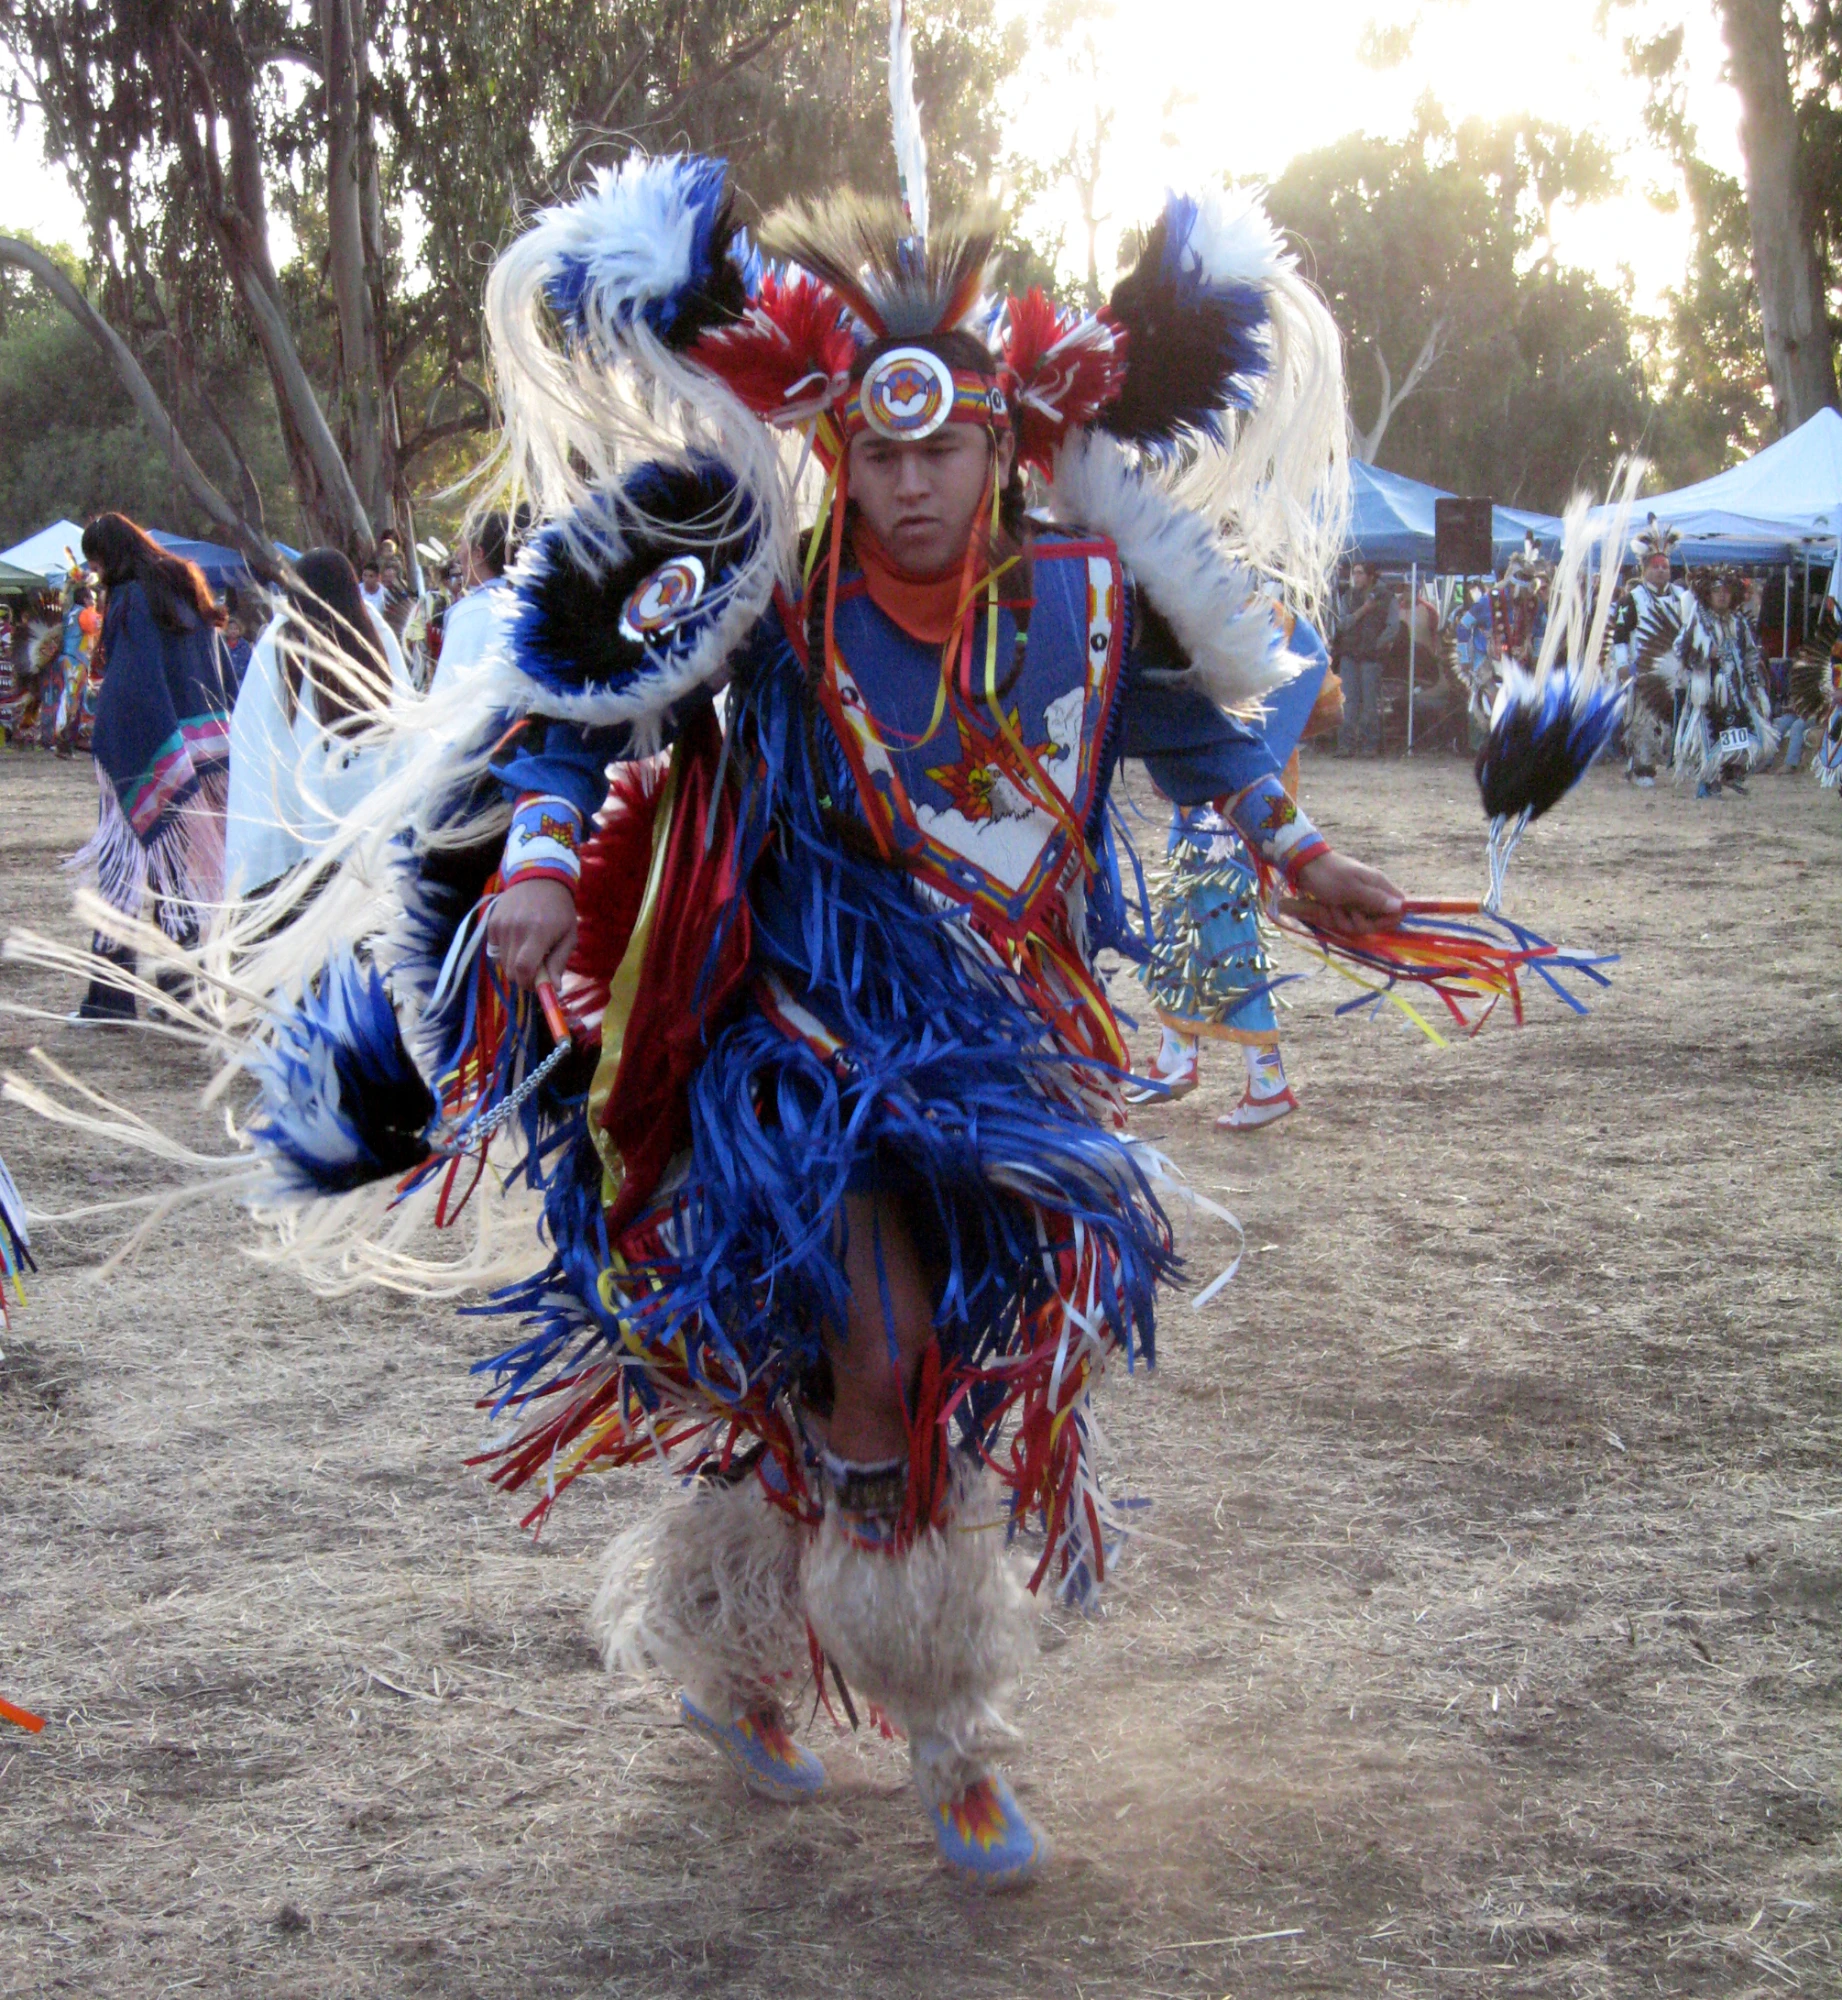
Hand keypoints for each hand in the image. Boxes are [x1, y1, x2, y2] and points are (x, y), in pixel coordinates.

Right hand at [486, 876, 576, 991]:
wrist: (538, 878)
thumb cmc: (559, 910)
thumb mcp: (569, 935)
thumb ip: (560, 962)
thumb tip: (554, 988)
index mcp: (538, 933)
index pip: (524, 969)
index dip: (529, 984)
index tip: (538, 986)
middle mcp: (515, 930)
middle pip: (511, 971)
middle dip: (523, 978)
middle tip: (536, 971)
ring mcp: (500, 926)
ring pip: (502, 963)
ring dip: (515, 964)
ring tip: (528, 950)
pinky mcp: (491, 923)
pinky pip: (495, 950)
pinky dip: (505, 952)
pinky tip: (517, 940)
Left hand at [1292, 850, 1405, 936]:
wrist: (1305, 867)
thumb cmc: (1328, 875)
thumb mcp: (1352, 888)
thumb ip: (1376, 899)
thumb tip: (1400, 907)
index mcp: (1379, 886)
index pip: (1399, 909)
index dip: (1389, 920)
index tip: (1372, 921)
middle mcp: (1372, 894)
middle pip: (1378, 922)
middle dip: (1360, 923)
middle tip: (1346, 912)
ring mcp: (1358, 901)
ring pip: (1360, 924)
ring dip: (1343, 920)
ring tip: (1332, 907)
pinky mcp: (1346, 906)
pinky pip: (1346, 921)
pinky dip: (1335, 918)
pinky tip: (1327, 908)